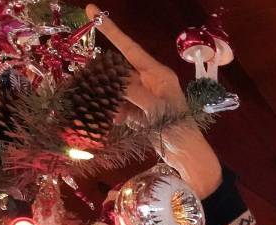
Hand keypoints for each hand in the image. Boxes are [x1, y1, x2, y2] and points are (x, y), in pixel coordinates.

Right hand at [87, 5, 222, 197]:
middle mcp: (152, 83)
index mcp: (158, 74)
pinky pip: (122, 108)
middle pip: (120, 71)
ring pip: (118, 91)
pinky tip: (112, 120)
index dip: (110, 31)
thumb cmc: (179, 130)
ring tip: (100, 107)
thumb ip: (133, 91)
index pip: (130, 48)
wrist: (189, 159)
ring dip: (108, 99)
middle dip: (104, 77)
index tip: (92, 11)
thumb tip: (112, 78)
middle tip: (86, 83)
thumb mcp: (155, 108)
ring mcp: (147, 100)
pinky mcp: (143, 116)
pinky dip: (115, 113)